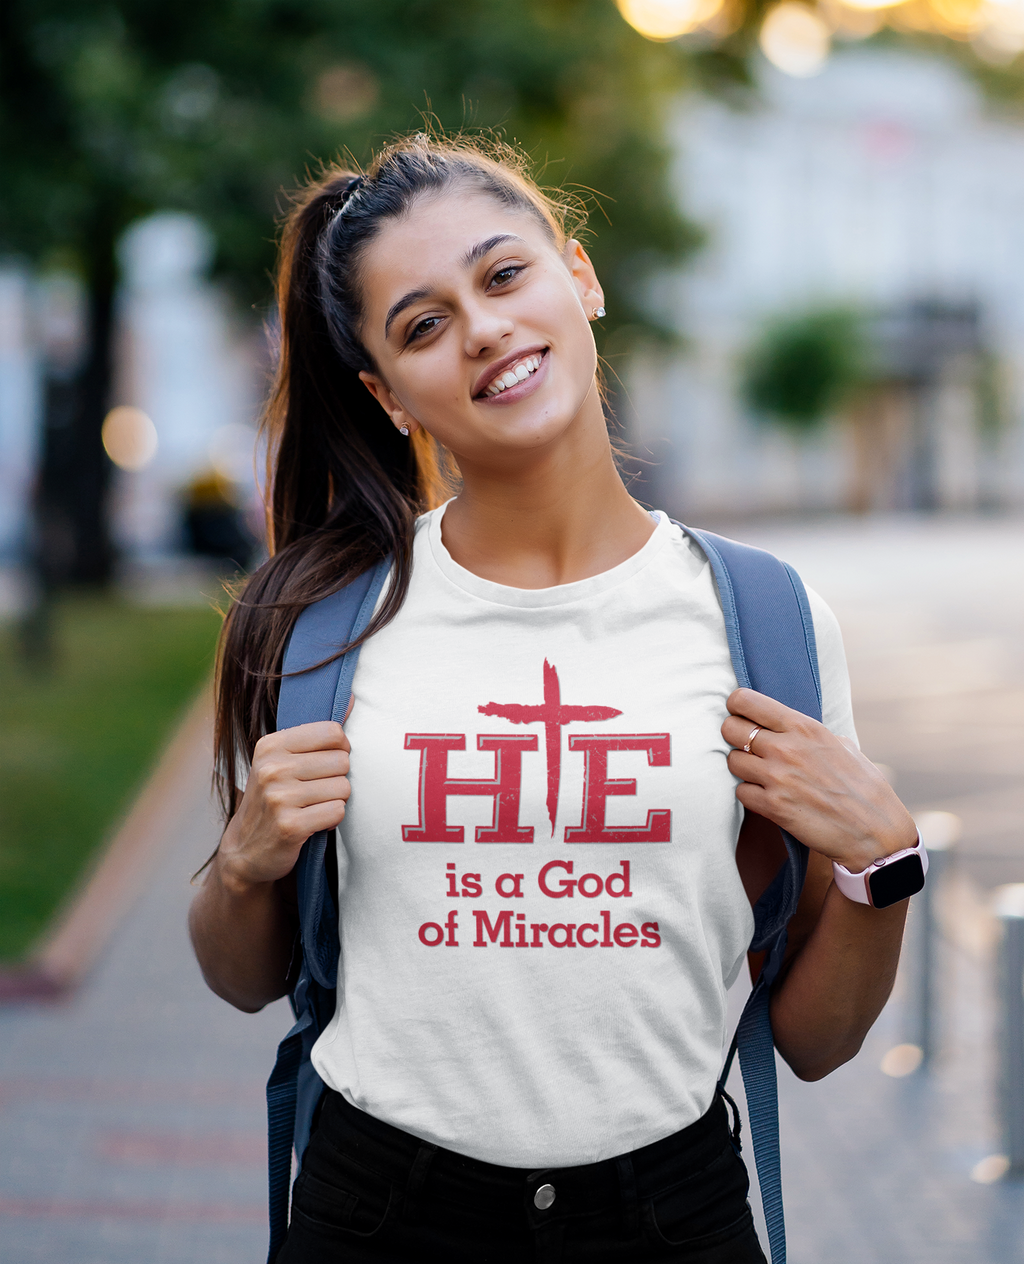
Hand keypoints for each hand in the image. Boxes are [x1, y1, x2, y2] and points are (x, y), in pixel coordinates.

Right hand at [217, 721, 350, 890]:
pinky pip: (337, 812)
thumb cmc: (274, 796)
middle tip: (317, 790)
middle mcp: (272, 768)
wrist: (246, 849)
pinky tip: (313, 822)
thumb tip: (350, 698)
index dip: (339, 749)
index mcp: (270, 745)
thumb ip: (317, 732)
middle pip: (342, 761)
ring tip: (313, 806)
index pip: (332, 732)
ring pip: (343, 788)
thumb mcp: (283, 759)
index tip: (325, 762)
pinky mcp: (290, 826)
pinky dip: (332, 819)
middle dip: (338, 778)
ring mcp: (279, 798)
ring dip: (335, 800)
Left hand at [722, 688, 915, 873]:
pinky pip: (740, 792)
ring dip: (742, 767)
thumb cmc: (864, 786)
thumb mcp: (842, 746)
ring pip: (731, 761)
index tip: (740, 713)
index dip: (737, 706)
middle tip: (746, 745)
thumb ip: (810, 734)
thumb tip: (792, 729)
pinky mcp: (772, 807)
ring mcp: (776, 778)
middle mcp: (785, 748)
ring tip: (760, 774)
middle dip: (734, 735)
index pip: (746, 701)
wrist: (876, 830)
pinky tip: (766, 796)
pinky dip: (749, 794)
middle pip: (730, 729)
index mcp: (803, 727)